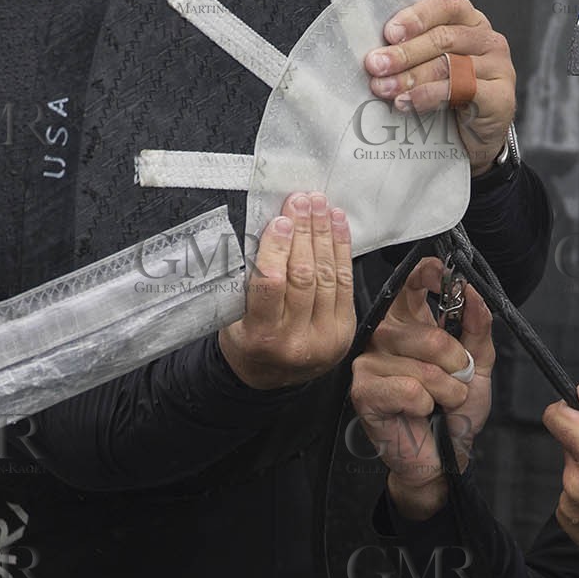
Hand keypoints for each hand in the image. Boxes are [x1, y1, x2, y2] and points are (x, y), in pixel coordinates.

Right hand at [218, 191, 353, 389]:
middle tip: (302, 201)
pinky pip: (346, 283)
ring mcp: (326, 337)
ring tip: (320, 206)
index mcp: (261, 337)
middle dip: (304, 233)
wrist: (271, 376)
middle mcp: (297, 341)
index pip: (271, 285)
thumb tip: (270, 229)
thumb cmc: (246, 338)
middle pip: (303, 277)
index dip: (277, 249)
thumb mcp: (233, 317)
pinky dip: (342, 250)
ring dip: (324, 236)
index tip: (281, 220)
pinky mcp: (346, 331)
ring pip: (328, 277)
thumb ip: (249, 281)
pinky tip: (338, 225)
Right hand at [349, 257, 495, 519]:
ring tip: (440, 402)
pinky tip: (419, 412)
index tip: (453, 282)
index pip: (411, 282)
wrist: (444, 457)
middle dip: (456, 365)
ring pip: (423, 366)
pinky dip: (425, 404)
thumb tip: (474, 293)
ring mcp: (370, 362)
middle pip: (428, 334)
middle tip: (456, 382)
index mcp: (410, 322)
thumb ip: (478, 328)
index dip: (432, 275)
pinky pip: (408, 389)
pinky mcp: (363, 390)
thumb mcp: (478, 366)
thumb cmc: (455, 411)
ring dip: (446, 390)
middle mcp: (385, 336)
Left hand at [363, 0, 516, 177]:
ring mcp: (499, 67)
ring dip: (412, 77)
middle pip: (444, 38)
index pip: (446, 5)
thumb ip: (411, 51)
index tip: (389, 33)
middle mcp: (487, 39)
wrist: (474, 139)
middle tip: (376, 65)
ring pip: (450, 65)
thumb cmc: (448, 97)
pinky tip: (410, 102)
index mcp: (469, 21)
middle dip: (404, 53)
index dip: (417, 16)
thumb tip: (375, 53)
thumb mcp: (429, 66)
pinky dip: (431, 96)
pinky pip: (463, 90)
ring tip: (385, 89)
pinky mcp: (502, 96)